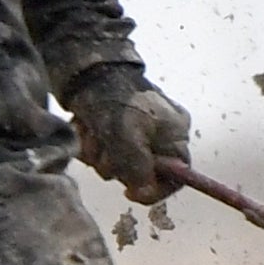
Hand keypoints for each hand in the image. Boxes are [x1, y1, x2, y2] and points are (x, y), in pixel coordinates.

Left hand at [61, 66, 191, 197]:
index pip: (177, 175)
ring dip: (97, 153)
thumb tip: (144, 190)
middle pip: (140, 173)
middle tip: (104, 146)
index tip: (130, 194)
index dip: (156, 190)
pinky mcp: (111, 131)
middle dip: (116, 164)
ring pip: (114, 166)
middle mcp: (158, 135)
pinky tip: (85, 127)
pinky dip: (89, 145)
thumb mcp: (128, 135)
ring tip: (92, 130)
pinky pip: (99, 154)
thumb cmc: (114, 98)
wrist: (86, 70)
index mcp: (174, 134)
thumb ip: (138, 166)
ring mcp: (134, 134)